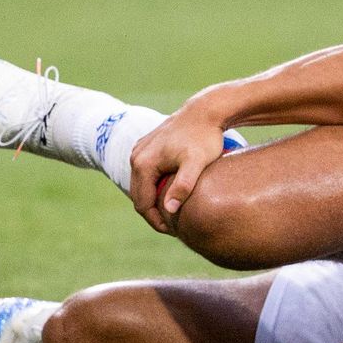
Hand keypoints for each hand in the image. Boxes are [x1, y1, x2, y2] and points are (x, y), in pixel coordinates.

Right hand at [129, 100, 225, 233]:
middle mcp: (136, 157)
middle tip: (176, 227)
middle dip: (155, 214)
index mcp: (143, 164)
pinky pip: (147, 174)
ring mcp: (140, 150)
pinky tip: (172, 193)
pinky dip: (156, 186)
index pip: (142, 204)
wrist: (205, 111)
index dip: (157, 222)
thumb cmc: (204, 137)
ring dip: (154, 200)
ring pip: (142, 185)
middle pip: (139, 196)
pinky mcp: (148, 146)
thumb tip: (169, 209)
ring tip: (175, 212)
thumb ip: (183, 185)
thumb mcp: (196, 163)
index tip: (175, 231)